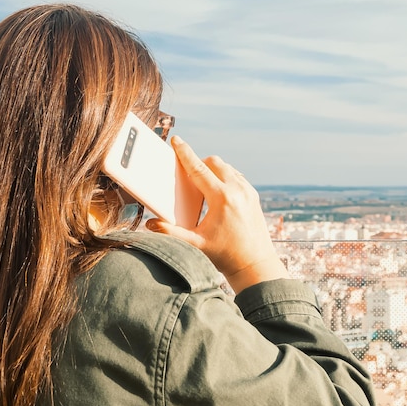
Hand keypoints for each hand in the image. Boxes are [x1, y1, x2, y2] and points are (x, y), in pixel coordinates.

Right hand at [146, 136, 288, 293]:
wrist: (256, 265)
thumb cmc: (226, 256)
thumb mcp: (195, 244)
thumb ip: (171, 233)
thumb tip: (150, 224)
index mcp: (222, 198)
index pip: (199, 169)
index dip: (185, 153)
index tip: (176, 140)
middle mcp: (238, 190)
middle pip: (214, 162)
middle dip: (199, 163)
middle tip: (187, 174)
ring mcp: (249, 191)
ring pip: (227, 167)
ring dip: (213, 170)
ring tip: (201, 185)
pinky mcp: (254, 196)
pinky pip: (237, 176)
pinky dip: (225, 177)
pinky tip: (217, 191)